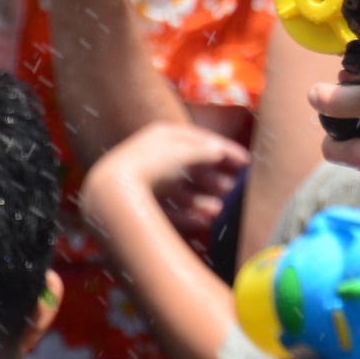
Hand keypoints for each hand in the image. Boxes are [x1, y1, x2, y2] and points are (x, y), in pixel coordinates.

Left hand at [82, 121, 249, 240]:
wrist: (113, 193)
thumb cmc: (152, 164)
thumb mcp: (186, 152)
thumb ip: (208, 151)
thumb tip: (220, 152)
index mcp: (163, 135)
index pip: (200, 140)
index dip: (225, 150)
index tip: (246, 163)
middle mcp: (152, 156)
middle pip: (190, 168)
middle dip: (214, 179)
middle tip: (234, 188)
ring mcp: (144, 180)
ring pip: (180, 191)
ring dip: (202, 200)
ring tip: (220, 210)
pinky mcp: (138, 205)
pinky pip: (168, 210)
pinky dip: (186, 216)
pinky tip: (203, 222)